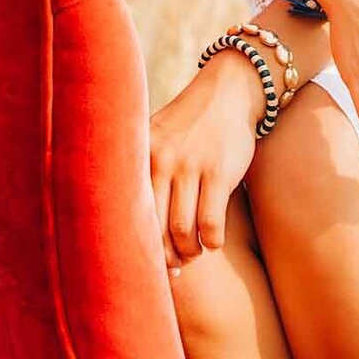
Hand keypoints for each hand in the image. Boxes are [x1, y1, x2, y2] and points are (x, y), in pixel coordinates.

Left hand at [148, 52, 264, 273]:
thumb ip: (145, 175)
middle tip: (176, 264)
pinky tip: (214, 241)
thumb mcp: (156, 139)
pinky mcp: (219, 171)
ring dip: (191, 251)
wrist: (229, 92)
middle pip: (154, 227)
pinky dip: (212, 241)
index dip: (138, 246)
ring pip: (183, 230)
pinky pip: (211, 223)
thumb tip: (141, 232)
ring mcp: (189, 165)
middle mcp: (160, 160)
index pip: (129, 212)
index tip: (146, 265)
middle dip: (166, 255)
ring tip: (196, 251)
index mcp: (139, 154)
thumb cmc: (189, 127)